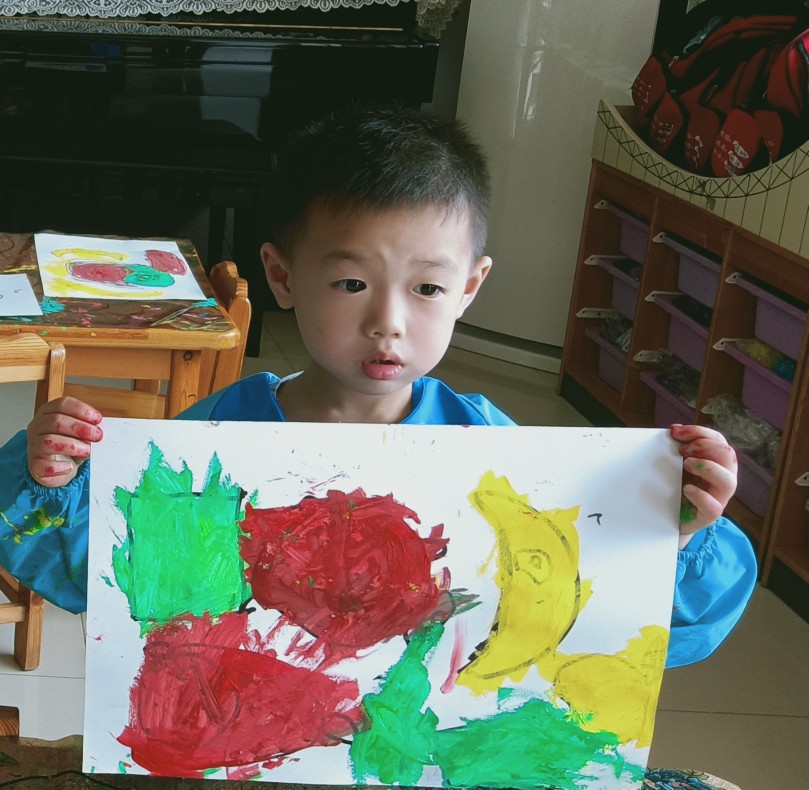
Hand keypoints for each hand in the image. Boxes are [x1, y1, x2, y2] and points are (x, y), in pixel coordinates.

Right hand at [27, 397, 102, 487]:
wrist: (59, 466)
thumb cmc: (70, 444)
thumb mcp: (80, 432)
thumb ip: (88, 428)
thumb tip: (99, 430)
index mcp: (49, 412)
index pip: (62, 404)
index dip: (81, 410)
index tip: (97, 419)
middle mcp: (38, 426)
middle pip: (56, 421)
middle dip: (80, 428)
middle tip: (97, 436)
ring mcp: (33, 445)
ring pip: (49, 441)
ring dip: (72, 446)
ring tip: (87, 450)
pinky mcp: (34, 464)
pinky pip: (43, 465)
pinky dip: (58, 467)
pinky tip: (69, 466)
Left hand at [670, 424, 737, 547]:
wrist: (669, 518)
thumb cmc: (677, 487)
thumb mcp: (678, 464)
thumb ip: (679, 448)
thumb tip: (674, 430)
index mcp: (718, 462)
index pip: (718, 440)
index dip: (698, 432)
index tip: (675, 432)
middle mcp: (723, 478)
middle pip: (728, 455)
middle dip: (703, 446)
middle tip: (682, 450)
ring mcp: (719, 498)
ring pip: (728, 481)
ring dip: (707, 467)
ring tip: (686, 465)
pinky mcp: (709, 516)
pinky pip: (714, 507)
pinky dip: (700, 495)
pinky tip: (686, 489)